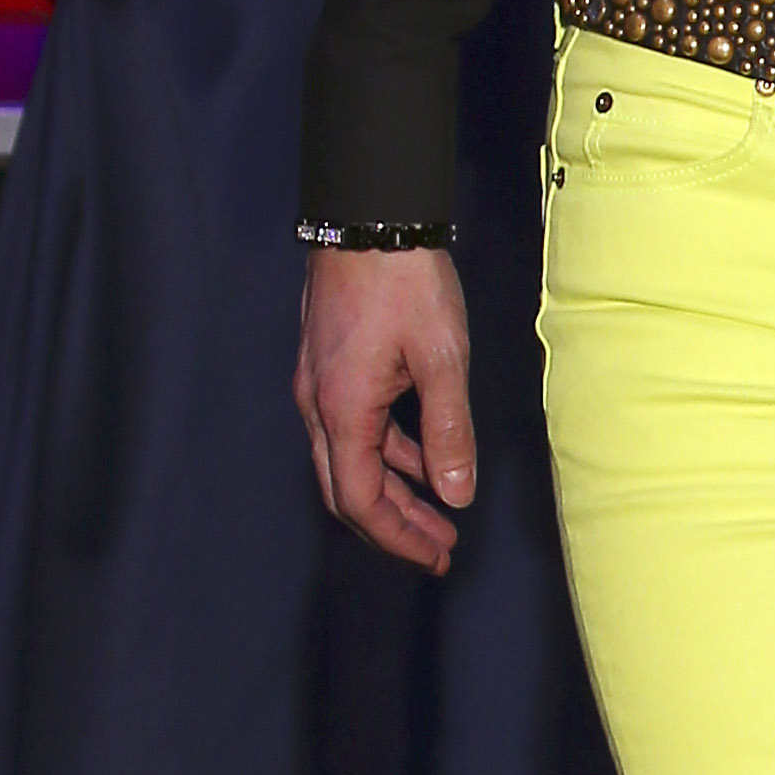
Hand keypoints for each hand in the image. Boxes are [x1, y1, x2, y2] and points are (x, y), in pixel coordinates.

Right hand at [297, 247, 477, 575]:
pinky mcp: (332, 368)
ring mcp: (321, 386)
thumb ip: (448, 430)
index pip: (359, 500)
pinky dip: (389, 455)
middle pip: (347, 490)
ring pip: (351, 461)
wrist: (368, 218)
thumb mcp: (442, 358)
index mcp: (341, 410)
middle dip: (394, 527)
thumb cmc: (405, 282)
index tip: (434, 556)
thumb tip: (456, 493)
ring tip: (439, 518)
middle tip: (439, 552)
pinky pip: (356, 428)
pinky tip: (424, 463)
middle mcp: (318, 405)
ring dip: (394, 494)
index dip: (396, 537)